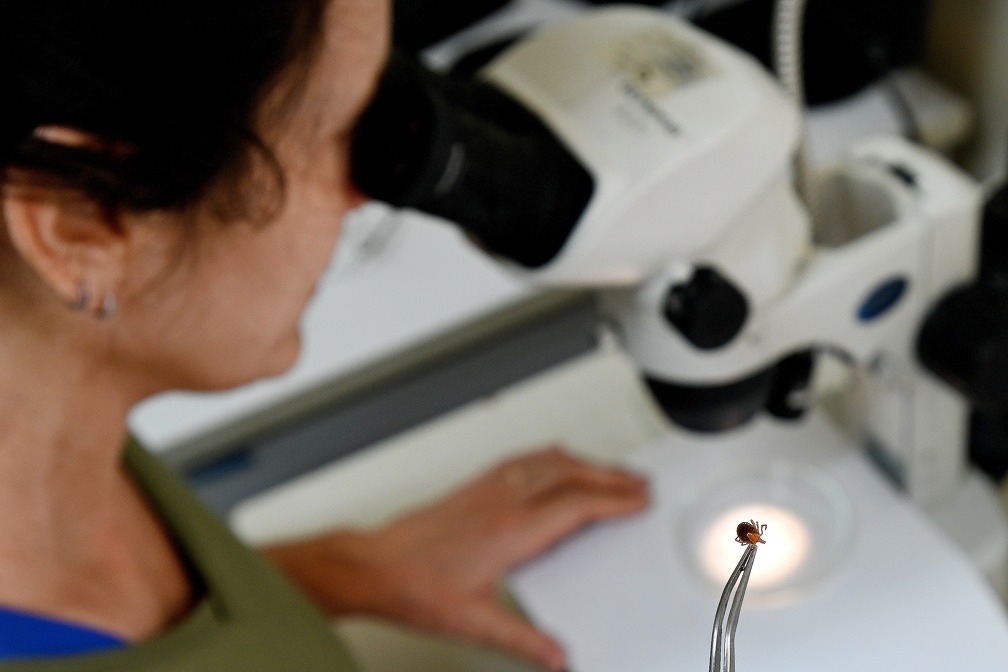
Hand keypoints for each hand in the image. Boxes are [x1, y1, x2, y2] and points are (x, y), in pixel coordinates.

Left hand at [264, 446, 648, 670]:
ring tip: (607, 470)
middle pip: (570, 475)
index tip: (638, 501)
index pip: (577, 506)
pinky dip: (551, 455)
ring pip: (548, 460)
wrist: (374, 566)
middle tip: (637, 483)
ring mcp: (488, 488)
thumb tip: (556, 655)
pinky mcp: (473, 485)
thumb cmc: (416, 587)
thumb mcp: (475, 622)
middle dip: (610, 476)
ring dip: (584, 462)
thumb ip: (522, 640)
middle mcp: (502, 502)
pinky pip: (522, 458)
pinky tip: (553, 459)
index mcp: (511, 531)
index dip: (615, 500)